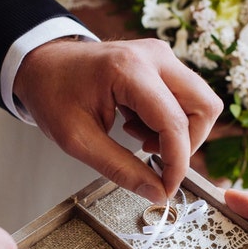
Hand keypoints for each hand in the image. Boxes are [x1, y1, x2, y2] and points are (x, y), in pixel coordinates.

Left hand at [14, 38, 222, 202]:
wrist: (42, 63)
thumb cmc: (53, 94)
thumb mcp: (77, 140)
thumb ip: (119, 168)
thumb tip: (157, 193)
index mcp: (128, 70)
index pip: (174, 122)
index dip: (177, 162)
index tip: (167, 187)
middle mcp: (154, 56)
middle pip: (205, 106)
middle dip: (187, 143)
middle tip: (153, 157)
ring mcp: (161, 55)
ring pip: (201, 102)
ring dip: (178, 132)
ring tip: (139, 139)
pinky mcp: (163, 62)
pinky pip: (186, 98)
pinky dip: (170, 121)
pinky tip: (138, 125)